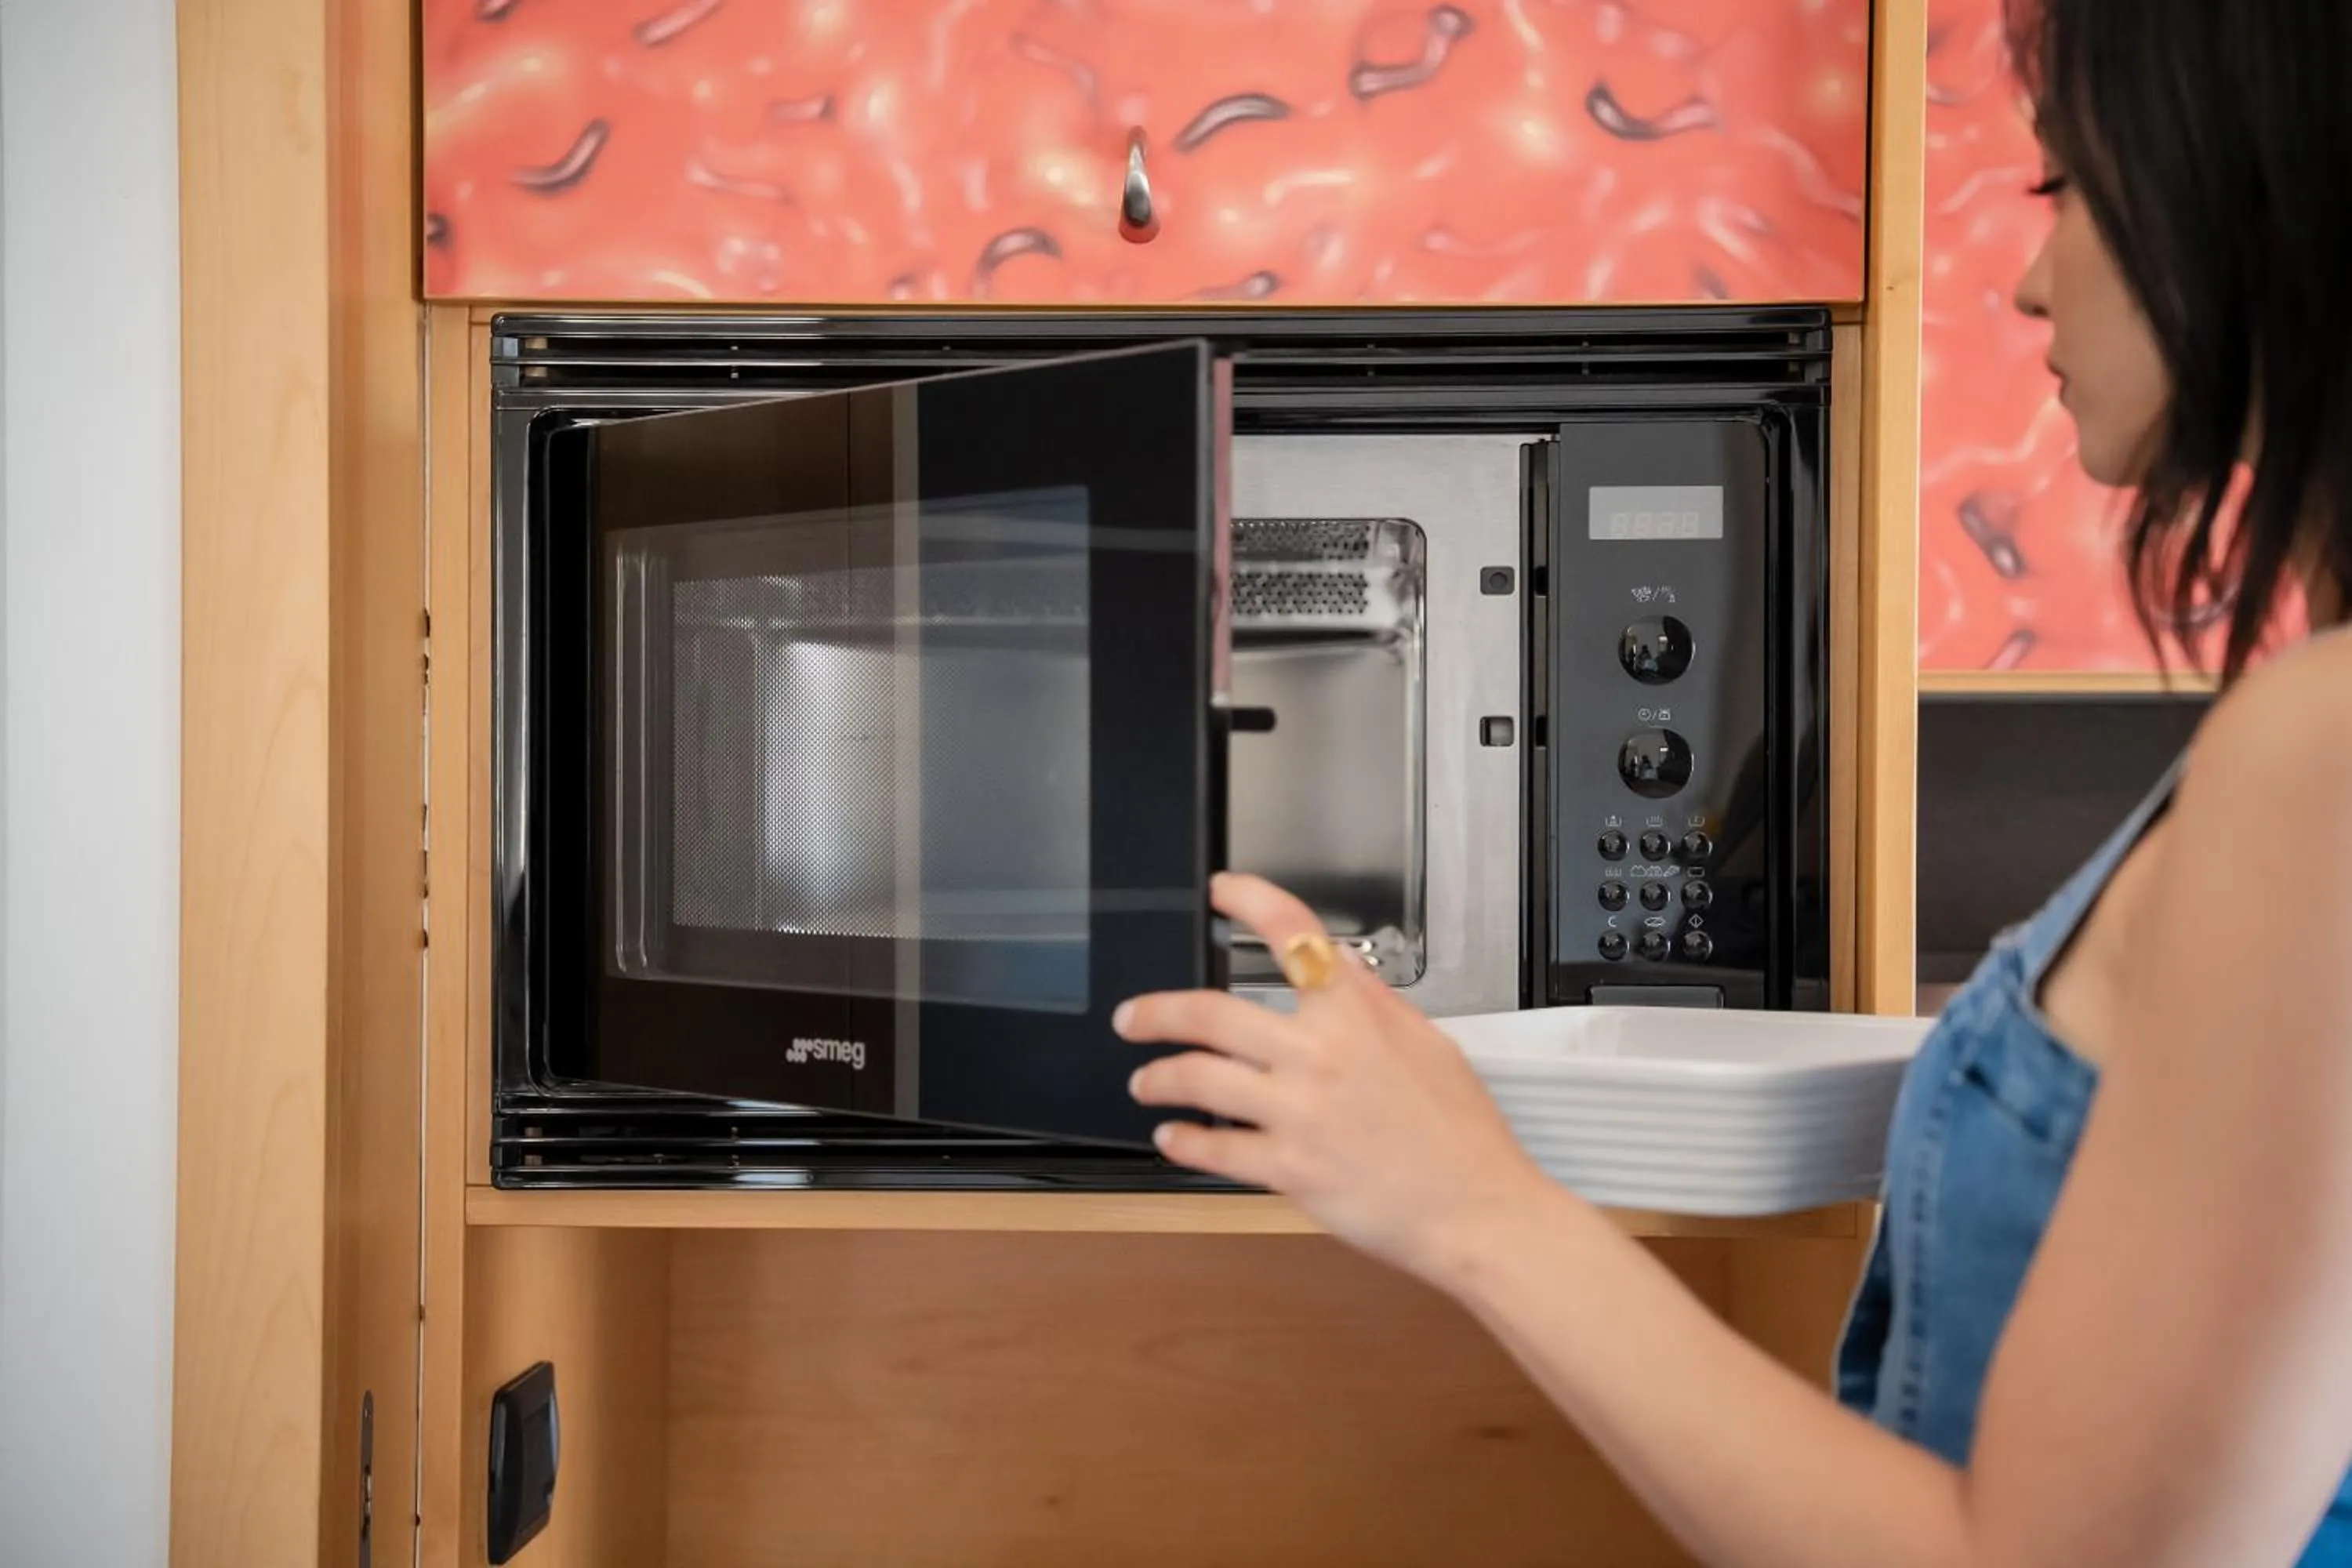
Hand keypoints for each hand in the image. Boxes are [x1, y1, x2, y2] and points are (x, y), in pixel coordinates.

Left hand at [1117, 872, 1556, 1287]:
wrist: (1477, 1210)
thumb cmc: (1462, 1135)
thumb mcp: (1430, 1045)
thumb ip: (1375, 1003)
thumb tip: (1338, 966)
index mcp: (1356, 1014)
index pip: (1294, 933)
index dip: (1249, 900)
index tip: (1221, 891)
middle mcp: (1318, 1054)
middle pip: (1210, 1014)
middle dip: (1155, 1012)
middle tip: (1133, 1016)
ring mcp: (1297, 1112)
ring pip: (1198, 1079)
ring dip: (1158, 1077)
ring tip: (1145, 1082)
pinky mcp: (1288, 1169)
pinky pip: (1215, 1149)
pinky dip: (1183, 1141)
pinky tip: (1174, 1137)